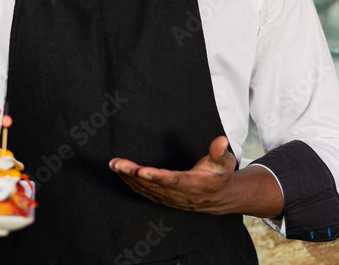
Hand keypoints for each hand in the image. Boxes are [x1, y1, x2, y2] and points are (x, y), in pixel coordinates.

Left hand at [109, 136, 239, 215]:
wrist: (220, 197)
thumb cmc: (220, 175)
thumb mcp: (225, 163)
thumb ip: (220, 152)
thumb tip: (221, 140)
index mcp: (195, 185)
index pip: (174, 181)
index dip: (157, 177)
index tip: (142, 171)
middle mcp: (180, 194)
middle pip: (153, 185)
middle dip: (134, 174)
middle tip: (118, 163)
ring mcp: (170, 198)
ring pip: (146, 189)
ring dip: (128, 177)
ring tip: (114, 164)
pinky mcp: (164, 198)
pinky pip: (144, 192)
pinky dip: (131, 183)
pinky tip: (120, 172)